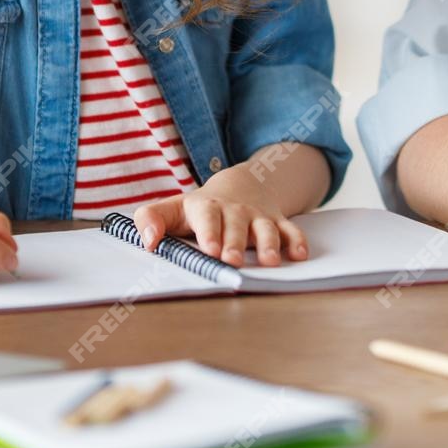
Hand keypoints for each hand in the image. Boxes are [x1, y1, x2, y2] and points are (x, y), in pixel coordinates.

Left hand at [132, 186, 308, 266]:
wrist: (238, 187)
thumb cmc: (199, 209)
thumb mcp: (172, 208)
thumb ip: (151, 219)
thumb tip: (147, 242)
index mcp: (206, 207)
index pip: (207, 217)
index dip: (209, 232)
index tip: (210, 249)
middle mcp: (234, 211)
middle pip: (236, 226)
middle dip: (235, 242)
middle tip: (232, 260)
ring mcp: (258, 216)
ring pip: (266, 228)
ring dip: (269, 244)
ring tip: (269, 261)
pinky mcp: (277, 222)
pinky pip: (291, 230)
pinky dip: (297, 241)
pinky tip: (300, 254)